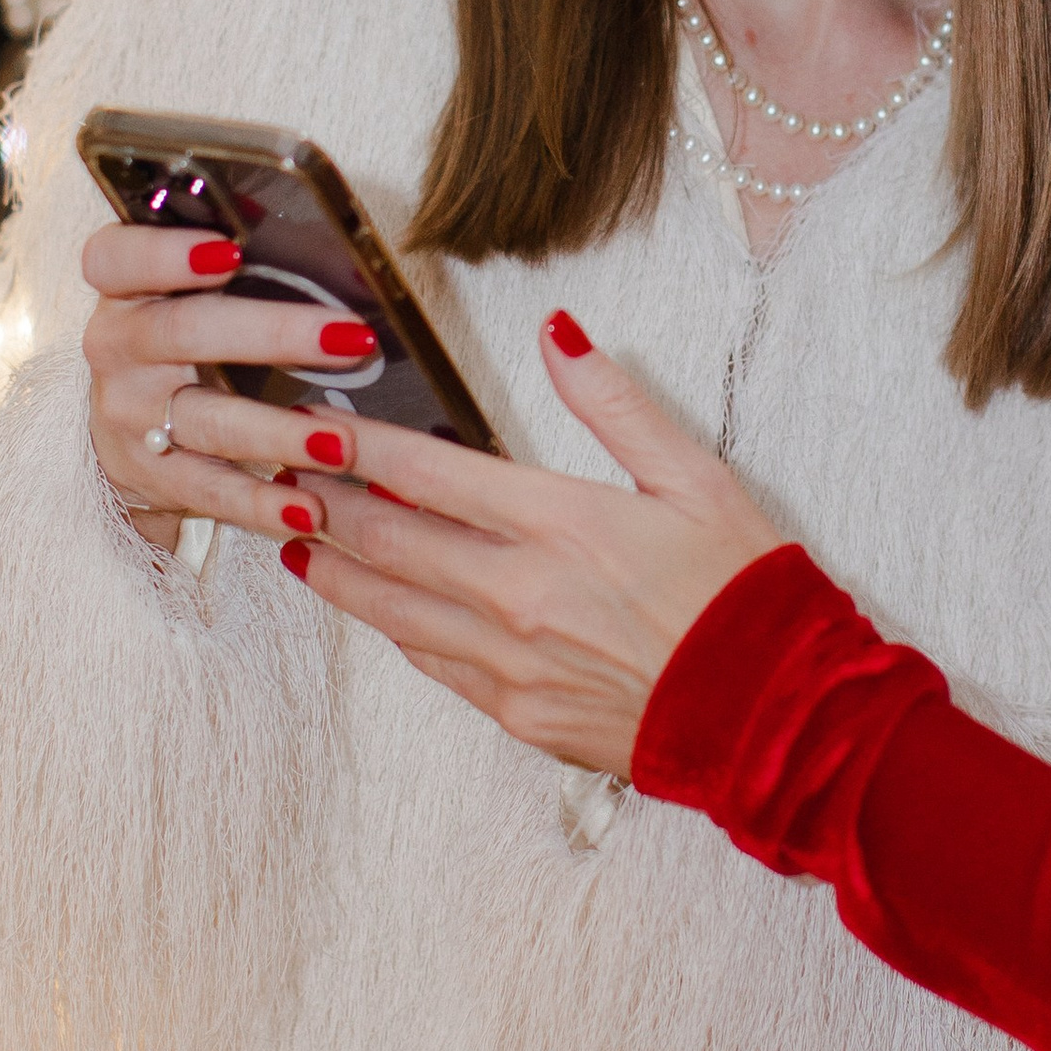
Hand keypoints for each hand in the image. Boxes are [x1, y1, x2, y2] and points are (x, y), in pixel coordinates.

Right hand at [80, 221, 381, 556]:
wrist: (125, 436)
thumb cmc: (181, 342)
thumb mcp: (184, 293)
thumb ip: (226, 255)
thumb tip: (278, 202)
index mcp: (124, 290)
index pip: (115, 259)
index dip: (165, 253)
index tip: (229, 252)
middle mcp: (117, 349)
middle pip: (186, 333)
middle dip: (273, 334)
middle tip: (352, 339)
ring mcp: (130, 417)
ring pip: (205, 421)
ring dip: (279, 432)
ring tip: (343, 442)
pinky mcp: (151, 477)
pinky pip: (209, 490)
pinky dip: (261, 502)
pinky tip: (309, 507)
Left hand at [284, 311, 778, 777]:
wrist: (777, 717)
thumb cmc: (743, 592)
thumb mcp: (695, 475)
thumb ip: (614, 402)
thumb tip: (559, 333)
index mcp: (558, 522)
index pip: (424, 470)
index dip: (356, 444)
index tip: (310, 424)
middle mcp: (517, 593)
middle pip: (386, 539)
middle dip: (320, 503)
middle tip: (273, 476)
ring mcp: (510, 660)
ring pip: (391, 607)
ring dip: (333, 570)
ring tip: (290, 540)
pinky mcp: (518, 712)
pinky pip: (431, 662)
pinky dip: (392, 626)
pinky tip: (372, 607)